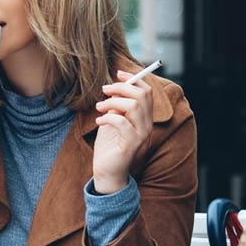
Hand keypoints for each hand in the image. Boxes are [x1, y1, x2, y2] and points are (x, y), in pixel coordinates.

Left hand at [92, 70, 153, 193]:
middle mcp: (147, 125)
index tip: (118, 74)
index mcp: (144, 117)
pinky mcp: (131, 144)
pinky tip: (98, 121)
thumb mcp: (113, 120)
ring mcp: (141, 135)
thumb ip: (117, 105)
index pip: (147, 91)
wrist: (106, 171)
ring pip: (134, 106)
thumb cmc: (109, 145)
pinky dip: (107, 117)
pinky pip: (121, 122)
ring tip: (99, 107)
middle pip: (142, 95)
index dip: (134, 79)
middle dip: (122, 88)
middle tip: (104, 90)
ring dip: (113, 102)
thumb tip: (115, 86)